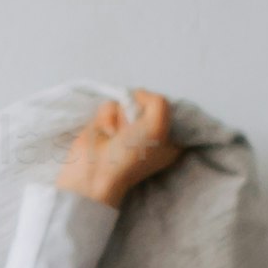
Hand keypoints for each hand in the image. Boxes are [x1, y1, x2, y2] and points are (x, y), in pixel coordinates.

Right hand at [52, 86, 184, 207]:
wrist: (97, 173)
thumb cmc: (131, 155)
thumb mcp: (158, 126)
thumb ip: (158, 101)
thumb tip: (138, 94)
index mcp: (169, 139)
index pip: (170, 110)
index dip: (160, 111)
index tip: (153, 122)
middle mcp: (149, 133)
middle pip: (146, 103)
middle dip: (137, 112)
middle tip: (132, 131)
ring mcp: (127, 128)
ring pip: (126, 102)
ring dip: (120, 116)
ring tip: (116, 135)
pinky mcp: (107, 125)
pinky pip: (109, 106)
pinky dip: (106, 118)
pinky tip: (105, 133)